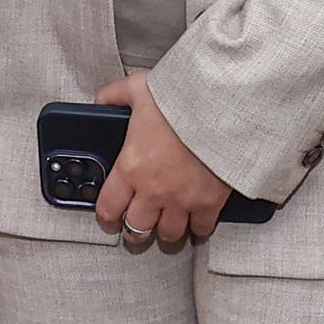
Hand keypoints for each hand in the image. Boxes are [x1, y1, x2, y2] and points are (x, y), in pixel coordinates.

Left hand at [90, 74, 234, 251]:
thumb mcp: (138, 88)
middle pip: (136, 229)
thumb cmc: (182, 98)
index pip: (108, 208)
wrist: (221, 106)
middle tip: (138, 225)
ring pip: (168, 235)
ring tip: (168, 224)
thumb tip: (103, 98)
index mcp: (131, 167)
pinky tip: (197, 220)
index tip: (112, 214)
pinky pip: (201, 229)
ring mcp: (182, 199)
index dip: (108, 215)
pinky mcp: (209, 202)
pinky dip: (198, 227)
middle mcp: (153, 190)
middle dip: (135, 230)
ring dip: (166, 231)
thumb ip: (115, 96)